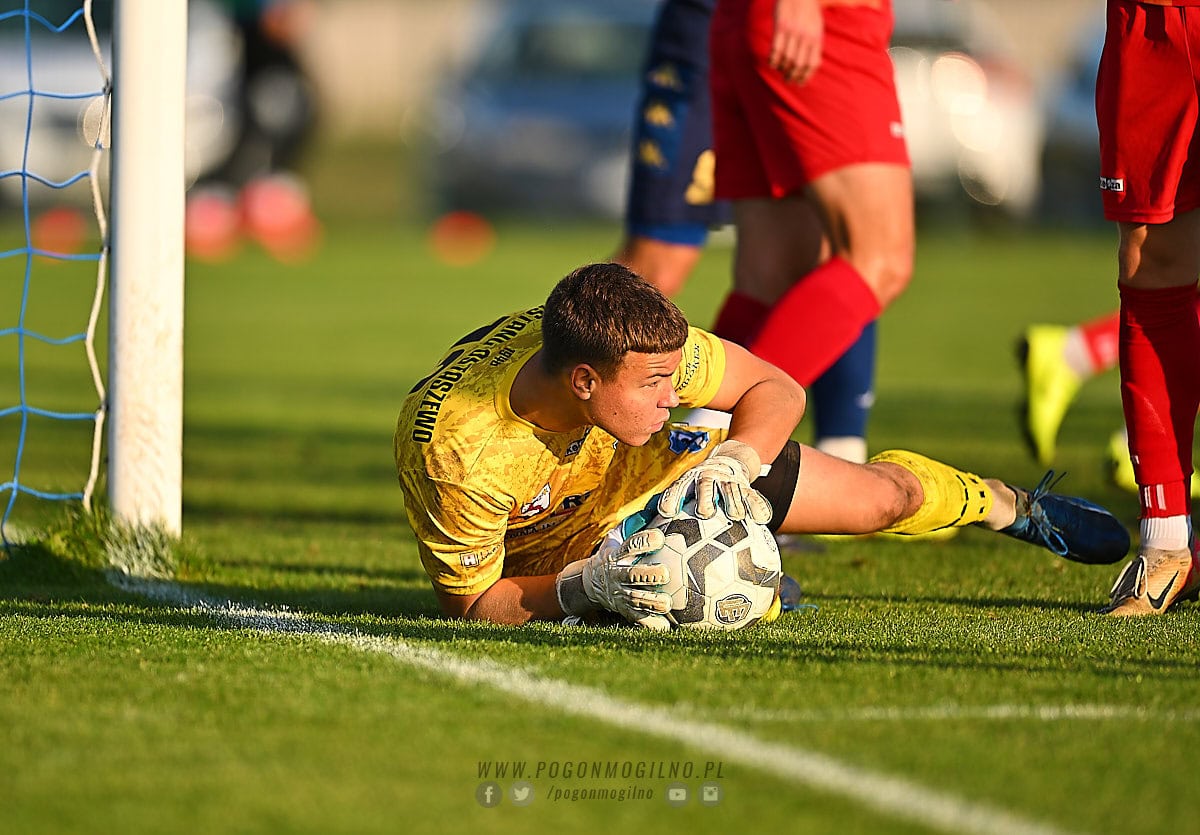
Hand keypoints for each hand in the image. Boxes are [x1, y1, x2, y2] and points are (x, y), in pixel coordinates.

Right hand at [555, 529, 672, 630]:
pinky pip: (638, 619)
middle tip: (666, 573)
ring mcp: (620, 594)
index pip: (630, 545)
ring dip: (651, 602)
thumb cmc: (613, 554)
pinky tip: (666, 626)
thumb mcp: (616, 538)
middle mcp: (617, 574)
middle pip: (632, 574)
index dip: (644, 541)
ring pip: (636, 599)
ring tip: (668, 603)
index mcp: (617, 554)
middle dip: (648, 574)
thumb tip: (656, 505)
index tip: (660, 537)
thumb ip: (635, 523)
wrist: (590, 583)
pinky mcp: (624, 611)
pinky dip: (651, 624)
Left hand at [657, 440, 772, 523]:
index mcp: (689, 481)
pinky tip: (762, 519)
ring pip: (731, 490)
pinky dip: (757, 506)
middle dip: (705, 497)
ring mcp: (728, 481)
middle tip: (704, 513)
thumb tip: (642, 532)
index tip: (666, 513)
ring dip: (733, 502)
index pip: (678, 488)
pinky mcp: (746, 486)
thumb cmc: (699, 487)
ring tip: (736, 516)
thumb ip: (670, 508)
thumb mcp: (685, 490)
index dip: (672, 499)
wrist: (729, 461)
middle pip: (705, 486)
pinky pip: (754, 496)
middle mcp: (708, 479)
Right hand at [771, 0, 822, 83]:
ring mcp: (793, 31)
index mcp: (816, 37)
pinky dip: (773, 59)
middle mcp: (806, 36)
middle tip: (788, 79)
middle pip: (798, 63)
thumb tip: (815, 65)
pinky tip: (772, 63)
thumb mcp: (817, 27)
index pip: (812, 63)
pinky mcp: (781, 26)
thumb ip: (816, 45)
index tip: (800, 82)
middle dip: (793, 75)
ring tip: (780, 70)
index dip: (806, 76)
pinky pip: (776, 48)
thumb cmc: (809, 11)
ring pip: (786, 57)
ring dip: (782, 68)